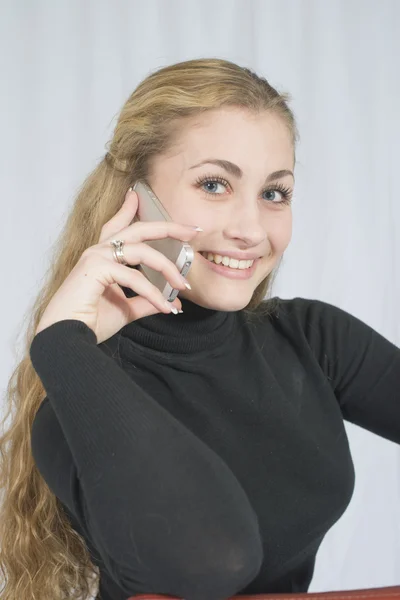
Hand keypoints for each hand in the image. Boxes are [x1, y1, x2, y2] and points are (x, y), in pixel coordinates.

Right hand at [34, 188, 199, 344]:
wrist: (67, 337)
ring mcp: (96, 257)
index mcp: (102, 257)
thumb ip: (147, 302)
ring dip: (168, 269)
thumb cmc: (89, 321)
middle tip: (191, 230)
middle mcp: (98, 252)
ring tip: (183, 285)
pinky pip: (135, 277)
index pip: (117, 226)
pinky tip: (164, 307)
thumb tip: (171, 303)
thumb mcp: (126, 309)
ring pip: (143, 252)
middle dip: (167, 227)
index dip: (129, 210)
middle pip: (138, 229)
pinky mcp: (97, 269)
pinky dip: (153, 294)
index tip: (138, 196)